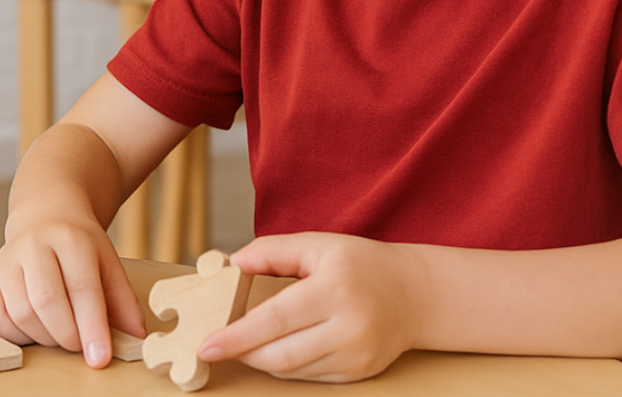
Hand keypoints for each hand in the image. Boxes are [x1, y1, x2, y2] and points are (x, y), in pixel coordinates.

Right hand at [0, 209, 144, 368]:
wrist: (45, 216)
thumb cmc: (78, 245)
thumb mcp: (108, 262)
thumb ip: (123, 300)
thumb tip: (136, 335)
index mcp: (70, 238)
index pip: (82, 287)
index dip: (92, 327)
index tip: (100, 357)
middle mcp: (34, 245)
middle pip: (47, 301)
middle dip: (67, 335)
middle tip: (80, 347)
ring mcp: (7, 262)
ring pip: (21, 313)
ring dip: (45, 337)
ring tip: (61, 334)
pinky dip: (17, 335)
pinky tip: (35, 328)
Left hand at [199, 233, 427, 382]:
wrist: (414, 294)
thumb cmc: (360, 264)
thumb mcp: (317, 244)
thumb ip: (271, 251)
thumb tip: (234, 263)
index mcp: (334, 289)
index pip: (275, 319)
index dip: (237, 336)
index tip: (207, 345)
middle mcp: (349, 327)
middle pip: (280, 354)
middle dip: (242, 352)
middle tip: (219, 344)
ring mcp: (356, 356)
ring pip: (292, 370)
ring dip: (262, 359)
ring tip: (248, 341)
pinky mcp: (359, 374)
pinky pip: (309, 377)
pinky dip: (286, 365)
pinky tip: (279, 347)